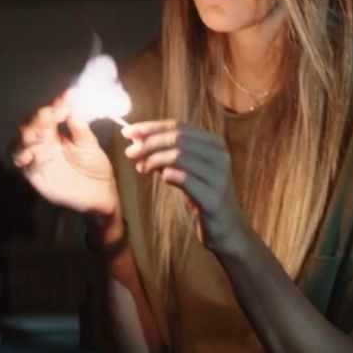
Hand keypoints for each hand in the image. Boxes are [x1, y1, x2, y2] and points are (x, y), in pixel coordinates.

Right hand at [9, 91, 118, 215]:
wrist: (100, 195)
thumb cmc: (95, 167)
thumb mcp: (89, 144)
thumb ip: (79, 126)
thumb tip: (73, 99)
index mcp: (55, 131)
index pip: (48, 114)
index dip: (55, 105)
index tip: (65, 99)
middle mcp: (42, 142)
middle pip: (30, 126)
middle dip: (38, 119)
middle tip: (50, 114)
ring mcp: (36, 158)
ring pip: (20, 143)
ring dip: (26, 136)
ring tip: (38, 131)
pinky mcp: (34, 175)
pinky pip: (22, 165)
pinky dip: (22, 157)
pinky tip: (29, 154)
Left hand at [122, 120, 246, 251]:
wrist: (225, 225)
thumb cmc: (200, 192)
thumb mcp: (185, 167)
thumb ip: (165, 152)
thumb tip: (136, 140)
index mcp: (214, 143)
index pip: (179, 126)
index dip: (151, 127)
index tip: (128, 133)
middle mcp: (220, 156)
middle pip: (178, 138)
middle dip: (149, 143)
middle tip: (130, 152)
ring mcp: (219, 177)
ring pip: (179, 156)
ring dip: (154, 159)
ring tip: (142, 168)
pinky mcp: (213, 198)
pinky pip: (184, 179)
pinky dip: (167, 175)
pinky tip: (162, 179)